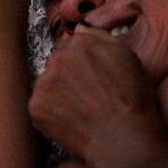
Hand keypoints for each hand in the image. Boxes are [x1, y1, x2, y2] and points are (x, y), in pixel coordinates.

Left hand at [29, 26, 158, 162]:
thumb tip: (79, 29)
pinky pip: (40, 104)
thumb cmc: (132, 98)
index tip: (92, 77)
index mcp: (81, 42)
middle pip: (57, 62)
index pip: (72, 44)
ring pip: (47, 82)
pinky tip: (71, 120)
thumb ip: (100, 37)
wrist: (123, 137)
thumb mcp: (127, 56)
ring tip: (81, 110)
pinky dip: (52, 112)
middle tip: (88, 95)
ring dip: (58, 91)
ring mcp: (44, 82)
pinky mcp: (36, 107)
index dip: (83, 62)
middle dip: (69, 75)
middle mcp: (59, 57)